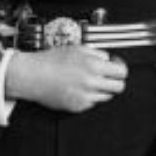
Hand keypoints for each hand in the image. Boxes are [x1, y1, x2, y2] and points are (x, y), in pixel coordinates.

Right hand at [4, 45, 127, 111]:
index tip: (115, 66)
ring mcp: (85, 96)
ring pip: (107, 96)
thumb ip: (96, 53)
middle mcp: (91, 82)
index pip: (122, 72)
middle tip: (106, 75)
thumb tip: (108, 59)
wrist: (32, 75)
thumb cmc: (49, 60)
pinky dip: (88, 96)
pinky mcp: (78, 106)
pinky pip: (92, 102)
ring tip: (87, 81)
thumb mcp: (76, 48)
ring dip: (101, 88)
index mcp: (93, 65)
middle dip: (115, 80)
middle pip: (119, 87)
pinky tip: (76, 88)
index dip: (120, 68)